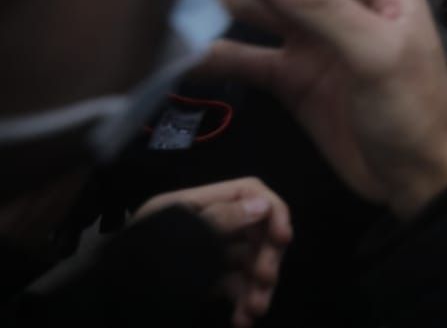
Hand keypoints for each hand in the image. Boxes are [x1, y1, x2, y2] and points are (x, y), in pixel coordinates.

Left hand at [133, 178, 291, 327]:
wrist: (101, 314)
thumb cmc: (141, 271)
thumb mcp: (181, 242)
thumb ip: (222, 222)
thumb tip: (264, 204)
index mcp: (191, 206)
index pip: (245, 192)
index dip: (271, 211)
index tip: (283, 239)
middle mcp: (199, 226)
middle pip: (252, 230)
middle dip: (265, 257)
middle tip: (266, 283)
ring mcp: (199, 257)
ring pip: (245, 263)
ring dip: (256, 286)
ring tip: (255, 312)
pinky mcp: (198, 284)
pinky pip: (231, 286)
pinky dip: (241, 302)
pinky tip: (242, 321)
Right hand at [208, 0, 446, 219]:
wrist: (421, 179)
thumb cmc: (413, 106)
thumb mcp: (374, 51)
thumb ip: (319, 4)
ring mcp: (312, 37)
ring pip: (255, 7)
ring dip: (214, 4)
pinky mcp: (291, 76)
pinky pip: (245, 56)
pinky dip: (214, 53)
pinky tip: (174, 51)